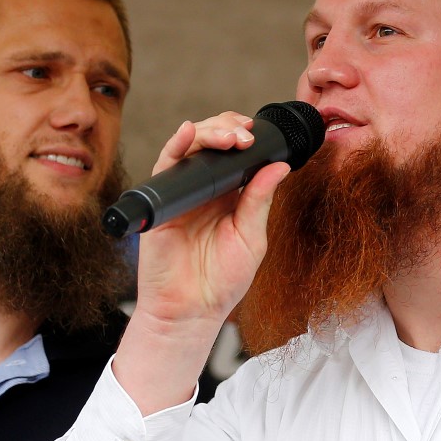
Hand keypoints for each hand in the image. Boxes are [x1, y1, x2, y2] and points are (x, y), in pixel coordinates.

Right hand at [113, 111, 288, 414]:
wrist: (190, 311)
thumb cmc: (221, 281)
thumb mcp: (250, 239)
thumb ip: (260, 201)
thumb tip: (279, 166)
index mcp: (230, 195)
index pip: (236, 153)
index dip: (245, 136)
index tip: (256, 133)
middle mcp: (205, 188)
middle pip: (213, 142)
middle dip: (229, 129)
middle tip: (244, 137)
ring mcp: (182, 192)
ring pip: (191, 146)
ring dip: (208, 133)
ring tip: (227, 138)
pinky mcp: (161, 200)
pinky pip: (166, 166)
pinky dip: (176, 145)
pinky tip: (187, 133)